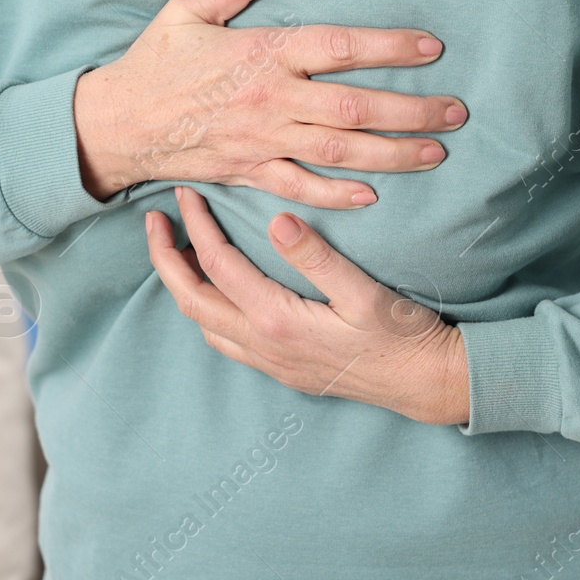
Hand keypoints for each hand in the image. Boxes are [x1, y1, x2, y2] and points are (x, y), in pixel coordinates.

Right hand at [73, 0, 467, 209]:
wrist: (115, 124)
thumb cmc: (153, 63)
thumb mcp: (188, 10)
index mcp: (262, 53)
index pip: (339, 47)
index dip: (389, 47)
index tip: (430, 48)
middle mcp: (270, 100)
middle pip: (354, 108)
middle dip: (412, 111)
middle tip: (456, 112)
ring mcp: (262, 141)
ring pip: (339, 153)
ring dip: (393, 155)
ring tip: (435, 152)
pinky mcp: (250, 173)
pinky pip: (301, 188)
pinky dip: (338, 195)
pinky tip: (373, 195)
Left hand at [145, 186, 469, 424]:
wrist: (425, 385)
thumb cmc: (402, 335)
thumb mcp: (365, 292)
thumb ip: (317, 257)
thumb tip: (276, 220)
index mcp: (278, 320)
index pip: (217, 265)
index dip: (196, 226)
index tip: (185, 194)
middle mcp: (264, 346)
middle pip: (191, 300)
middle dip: (164, 259)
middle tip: (154, 222)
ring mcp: (270, 363)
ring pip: (204, 324)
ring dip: (184, 285)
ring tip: (180, 249)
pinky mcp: (281, 370)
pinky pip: (225, 340)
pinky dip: (207, 310)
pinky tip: (218, 291)